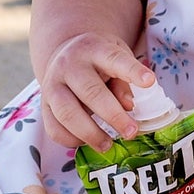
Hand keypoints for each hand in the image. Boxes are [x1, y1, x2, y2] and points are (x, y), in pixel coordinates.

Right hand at [37, 33, 150, 148]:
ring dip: (90, 133)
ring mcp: (52, 85)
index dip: (132, 71)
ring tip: (108, 145)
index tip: (149, 82)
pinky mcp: (44, 105)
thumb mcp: (116, 57)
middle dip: (113, 115)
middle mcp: (69, 65)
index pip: (114, 58)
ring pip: (67, 113)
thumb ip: (124, 80)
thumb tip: (128, 106)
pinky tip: (86, 141)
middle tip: (131, 131)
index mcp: (93, 48)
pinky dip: (71, 140)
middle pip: (90, 91)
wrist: (64, 54)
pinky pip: (54, 128)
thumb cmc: (98, 60)